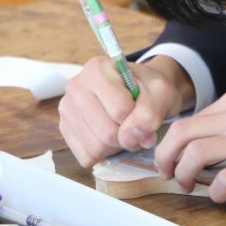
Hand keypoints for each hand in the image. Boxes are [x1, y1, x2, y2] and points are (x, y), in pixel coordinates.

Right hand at [59, 56, 193, 167]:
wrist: (140, 92)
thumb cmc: (149, 90)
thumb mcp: (161, 94)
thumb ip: (149, 114)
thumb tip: (129, 138)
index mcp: (96, 69)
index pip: (119, 110)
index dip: (139, 118)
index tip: (143, 110)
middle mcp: (75, 87)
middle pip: (106, 132)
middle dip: (129, 136)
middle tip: (138, 127)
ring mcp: (66, 109)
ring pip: (96, 147)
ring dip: (118, 146)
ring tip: (126, 131)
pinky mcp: (65, 130)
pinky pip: (86, 157)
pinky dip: (104, 154)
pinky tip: (111, 138)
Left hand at [154, 87, 225, 201]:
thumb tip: (207, 141)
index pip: (190, 120)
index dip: (172, 143)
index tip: (171, 158)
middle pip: (181, 134)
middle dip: (165, 157)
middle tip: (167, 174)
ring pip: (195, 155)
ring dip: (184, 175)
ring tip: (189, 186)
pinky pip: (223, 179)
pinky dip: (214, 191)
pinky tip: (220, 196)